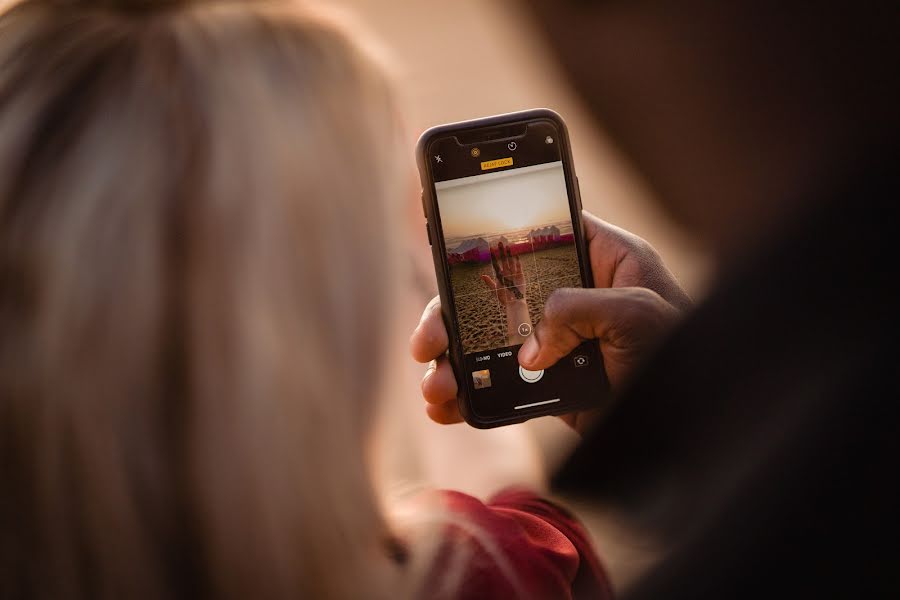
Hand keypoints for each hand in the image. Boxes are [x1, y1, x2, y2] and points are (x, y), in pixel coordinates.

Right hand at [410, 210, 691, 432]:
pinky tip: (446, 405)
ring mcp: (556, 339)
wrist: (694, 425)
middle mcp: (570, 295)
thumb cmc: (685, 353)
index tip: (450, 240)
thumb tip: (529, 346)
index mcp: (600, 259)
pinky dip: (469, 393)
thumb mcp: (638, 314)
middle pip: (494, 290)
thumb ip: (577, 309)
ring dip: (451, 360)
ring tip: (435, 386)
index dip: (495, 231)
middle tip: (428, 340)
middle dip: (451, 313)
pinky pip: (499, 381)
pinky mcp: (549, 380)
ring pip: (487, 338)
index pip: (538, 228)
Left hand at [481, 241, 525, 304]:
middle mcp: (506, 272)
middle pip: (503, 260)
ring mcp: (513, 273)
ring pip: (511, 261)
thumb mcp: (495, 290)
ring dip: (509, 254)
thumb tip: (482, 276)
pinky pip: (519, 266)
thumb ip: (489, 282)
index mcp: (499, 275)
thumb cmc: (504, 298)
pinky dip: (517, 261)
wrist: (514, 302)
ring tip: (507, 246)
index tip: (491, 249)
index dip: (494, 256)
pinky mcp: (520, 275)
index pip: (496, 263)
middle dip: (502, 251)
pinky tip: (515, 255)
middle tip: (500, 242)